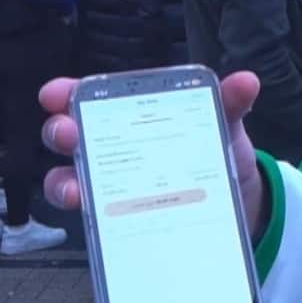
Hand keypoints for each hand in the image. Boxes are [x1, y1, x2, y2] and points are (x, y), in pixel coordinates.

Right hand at [39, 72, 267, 235]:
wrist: (236, 200)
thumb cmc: (218, 151)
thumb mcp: (225, 125)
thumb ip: (231, 103)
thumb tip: (247, 81)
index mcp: (131, 116)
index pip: (88, 98)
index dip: (65, 93)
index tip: (55, 94)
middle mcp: (110, 146)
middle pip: (68, 136)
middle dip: (61, 132)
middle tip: (69, 136)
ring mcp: (109, 183)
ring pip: (68, 180)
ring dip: (65, 183)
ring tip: (77, 191)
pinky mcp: (116, 217)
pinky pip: (91, 218)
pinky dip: (90, 219)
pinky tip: (103, 221)